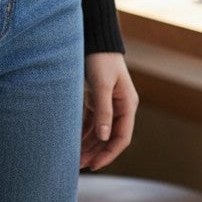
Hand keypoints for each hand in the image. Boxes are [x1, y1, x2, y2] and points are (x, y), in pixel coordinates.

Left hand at [80, 52, 137, 170]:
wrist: (94, 37)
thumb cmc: (100, 58)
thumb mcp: (102, 85)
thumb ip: (103, 111)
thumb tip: (104, 137)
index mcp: (127, 105)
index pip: (122, 137)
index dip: (109, 153)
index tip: (94, 165)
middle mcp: (120, 106)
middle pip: (109, 137)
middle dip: (96, 152)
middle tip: (78, 165)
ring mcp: (108, 102)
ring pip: (100, 131)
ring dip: (88, 144)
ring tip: (74, 157)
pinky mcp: (97, 97)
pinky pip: (91, 120)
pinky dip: (83, 131)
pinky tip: (73, 141)